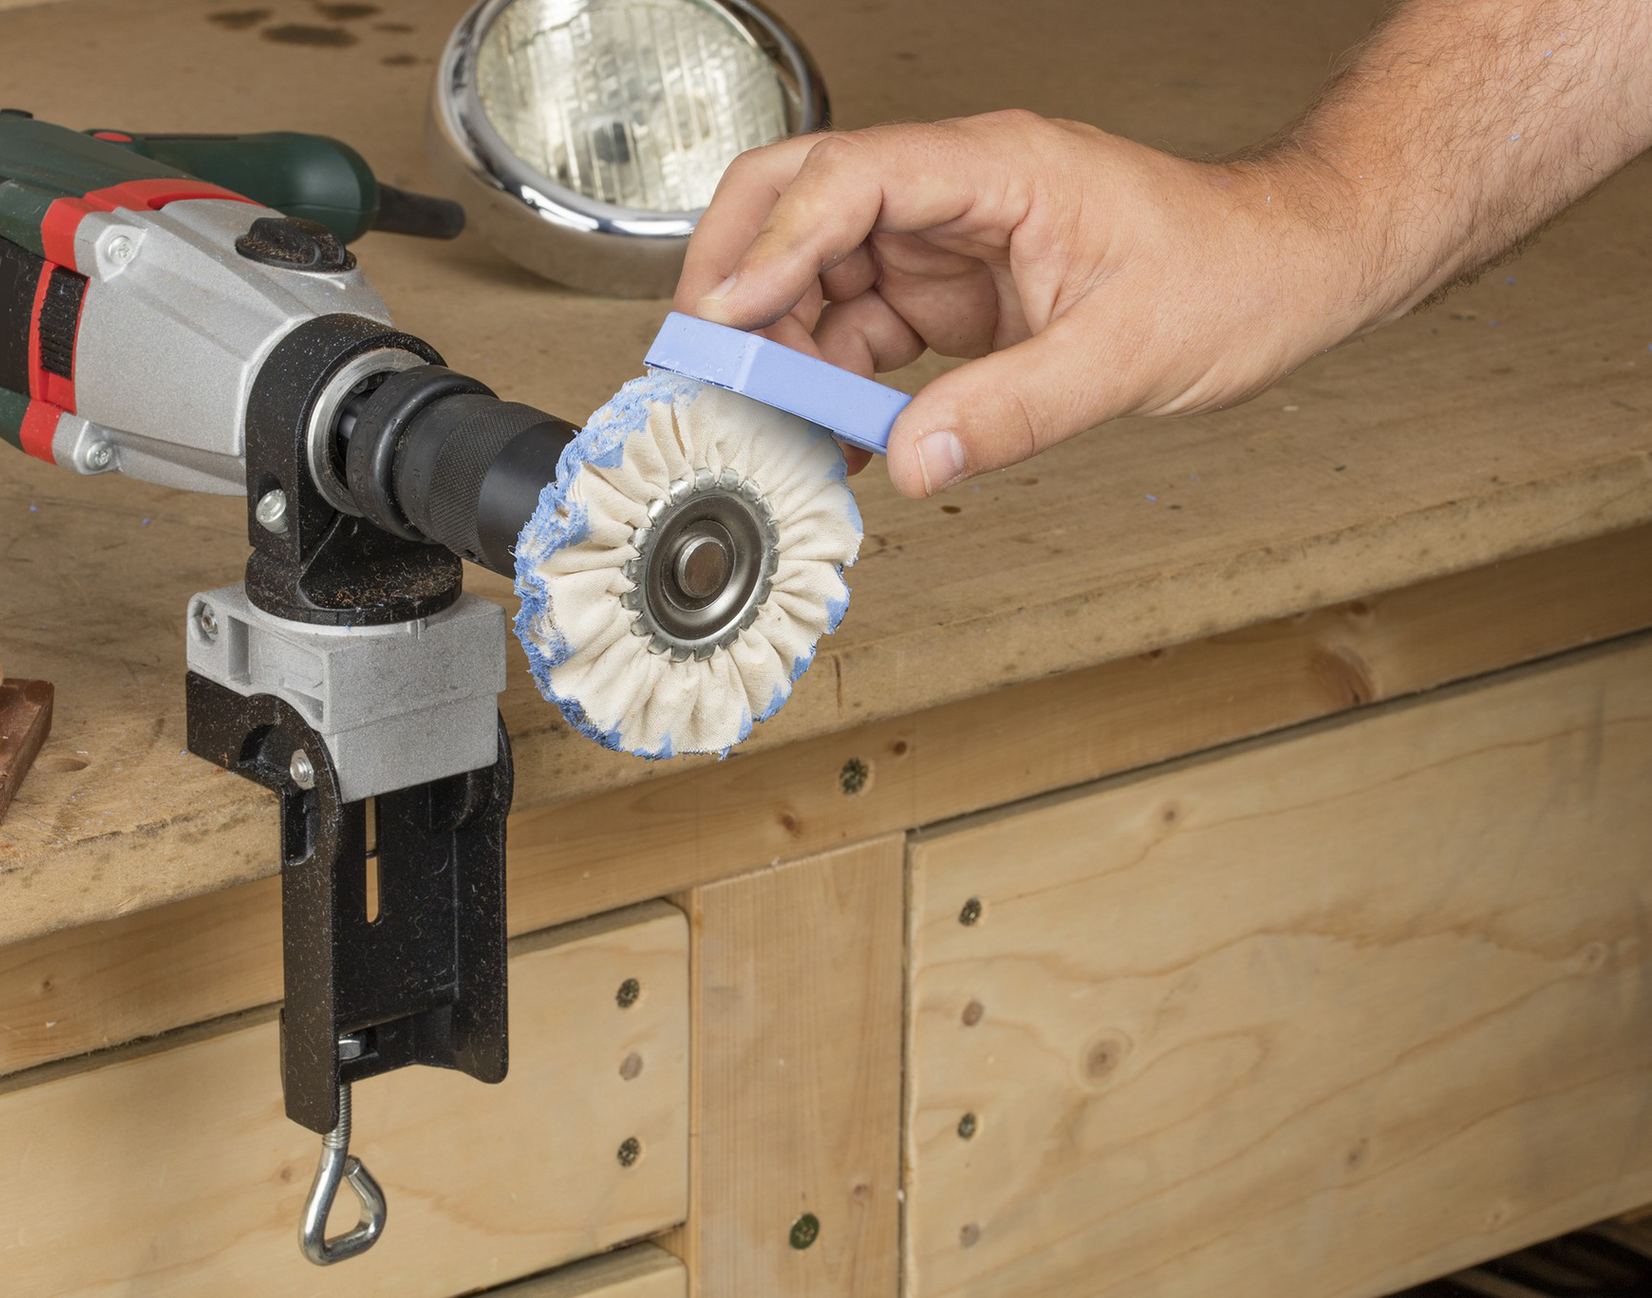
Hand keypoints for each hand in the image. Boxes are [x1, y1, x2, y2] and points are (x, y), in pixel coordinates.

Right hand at [674, 112, 1379, 497]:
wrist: (1287, 271)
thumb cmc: (1233, 272)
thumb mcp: (1129, 353)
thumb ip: (1014, 409)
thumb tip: (916, 459)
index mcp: (996, 168)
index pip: (848, 178)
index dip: (773, 246)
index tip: (724, 316)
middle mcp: (957, 191)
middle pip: (800, 203)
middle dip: (738, 278)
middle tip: (704, 362)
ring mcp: (948, 240)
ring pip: (816, 273)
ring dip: (781, 344)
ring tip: (771, 419)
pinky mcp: (953, 291)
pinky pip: (859, 326)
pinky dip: (829, 380)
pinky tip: (830, 431)